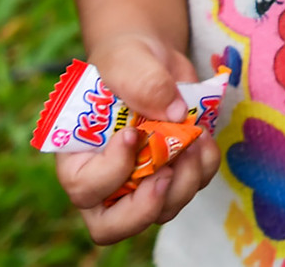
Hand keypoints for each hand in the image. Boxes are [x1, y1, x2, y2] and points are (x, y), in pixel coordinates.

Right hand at [54, 33, 220, 243]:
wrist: (153, 58)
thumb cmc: (126, 60)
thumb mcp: (127, 59)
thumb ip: (142, 81)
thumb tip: (176, 114)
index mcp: (78, 157)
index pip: (84, 190)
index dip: (109, 173)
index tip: (132, 135)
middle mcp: (106, 181)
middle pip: (114, 226)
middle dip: (146, 206)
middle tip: (168, 171)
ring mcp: (141, 183)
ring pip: (161, 212)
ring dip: (185, 182)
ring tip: (195, 140)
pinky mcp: (174, 174)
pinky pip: (192, 188)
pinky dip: (205, 168)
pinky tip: (206, 138)